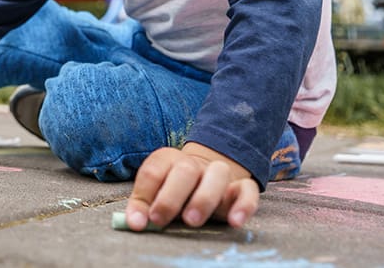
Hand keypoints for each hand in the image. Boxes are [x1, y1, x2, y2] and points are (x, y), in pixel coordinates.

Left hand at [125, 143, 258, 229]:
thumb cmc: (175, 190)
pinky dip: (244, 205)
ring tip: (192, 221)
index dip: (144, 194)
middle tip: (159, 219)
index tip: (140, 220)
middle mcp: (194, 163)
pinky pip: (248, 190)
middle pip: (184, 170)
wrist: (208, 176)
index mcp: (168, 160)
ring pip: (217, 174)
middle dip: (171, 196)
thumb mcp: (156, 194)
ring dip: (204, 198)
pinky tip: (235, 221)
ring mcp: (219, 173)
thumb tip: (135, 223)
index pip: (153, 171)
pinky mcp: (241, 187)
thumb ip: (144, 205)